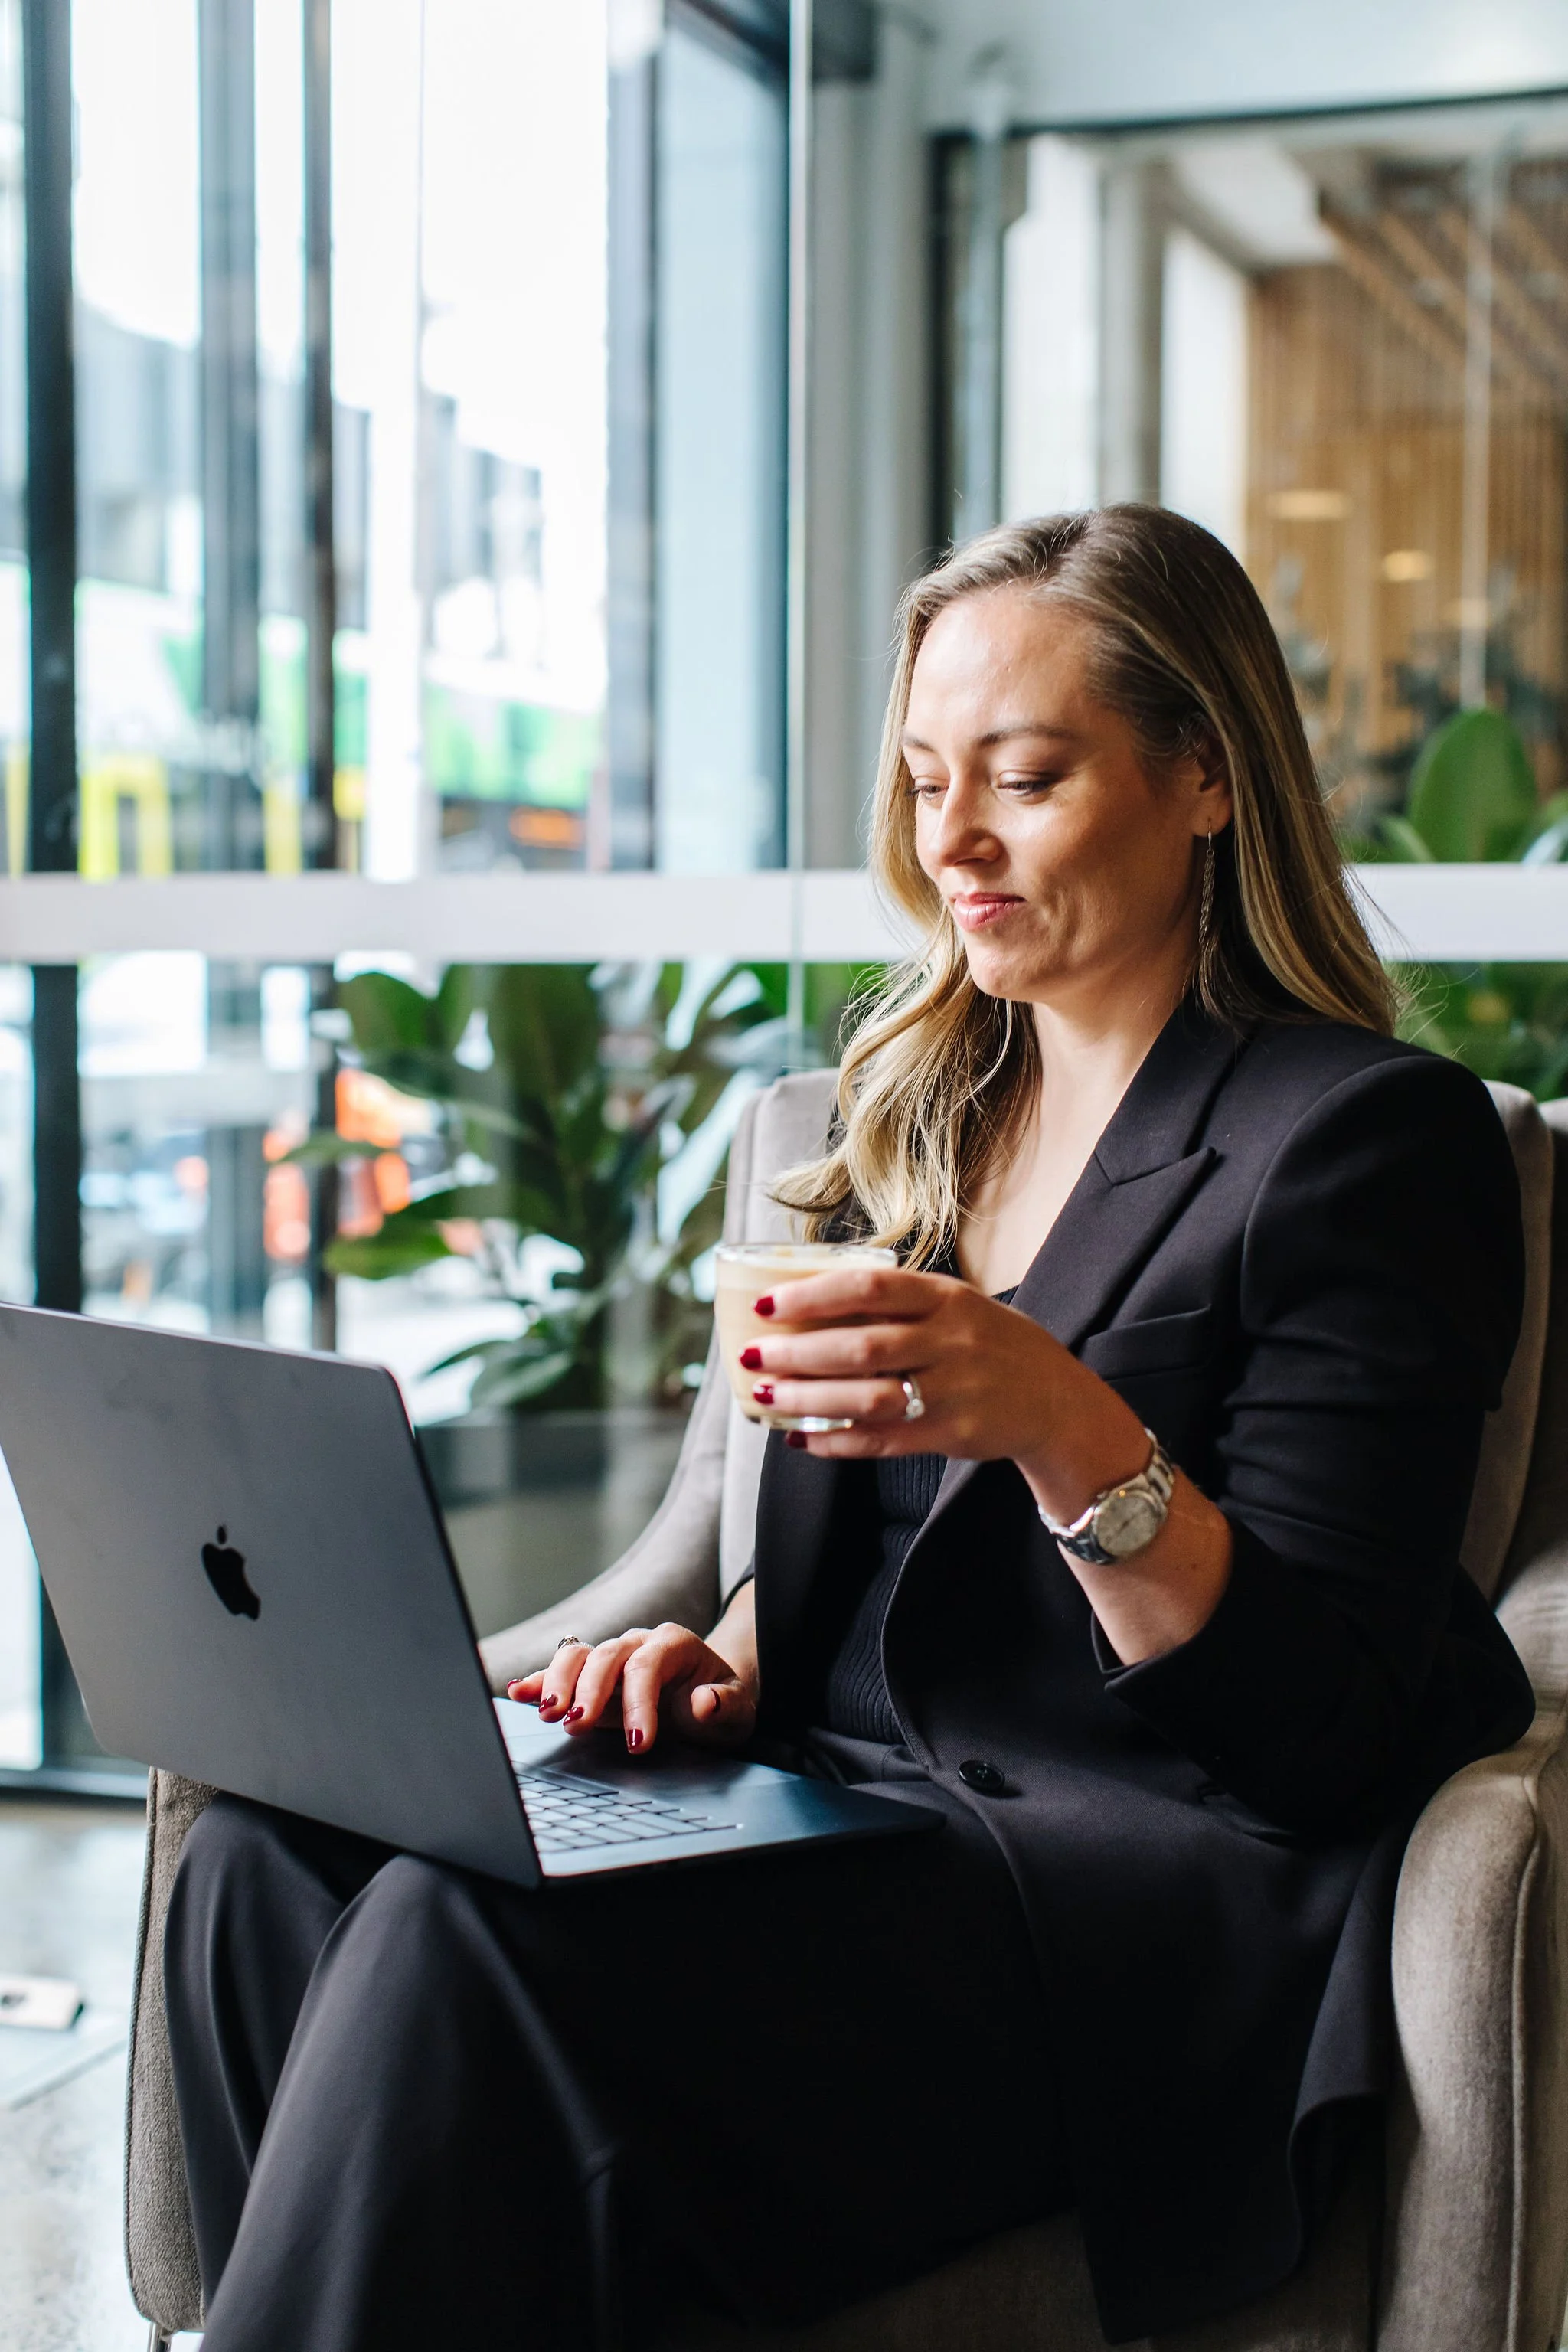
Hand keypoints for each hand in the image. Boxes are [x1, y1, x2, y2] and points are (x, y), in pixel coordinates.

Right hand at [507, 1623, 757, 1755]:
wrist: (712, 1697)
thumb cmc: (721, 1702)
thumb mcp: (738, 1708)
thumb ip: (725, 1704)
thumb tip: (704, 1702)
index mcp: (675, 1645)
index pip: (648, 1667)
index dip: (639, 1703)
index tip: (638, 1744)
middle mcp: (639, 1643)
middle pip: (606, 1656)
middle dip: (589, 1690)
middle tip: (576, 1724)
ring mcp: (613, 1656)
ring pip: (579, 1655)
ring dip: (559, 1682)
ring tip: (548, 1714)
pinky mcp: (594, 1675)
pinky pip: (563, 1669)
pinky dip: (541, 1680)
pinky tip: (520, 1693)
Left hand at [738, 1263, 1138, 1498]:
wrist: (1059, 1401)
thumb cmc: (992, 1345)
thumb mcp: (959, 1306)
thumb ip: (901, 1304)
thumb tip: (813, 1302)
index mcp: (947, 1298)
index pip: (869, 1288)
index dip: (811, 1295)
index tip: (765, 1303)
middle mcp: (951, 1341)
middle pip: (861, 1346)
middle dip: (797, 1353)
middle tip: (752, 1357)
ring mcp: (954, 1391)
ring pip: (868, 1398)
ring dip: (809, 1400)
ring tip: (766, 1400)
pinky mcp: (952, 1434)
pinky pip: (884, 1440)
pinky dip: (838, 1442)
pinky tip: (804, 1439)